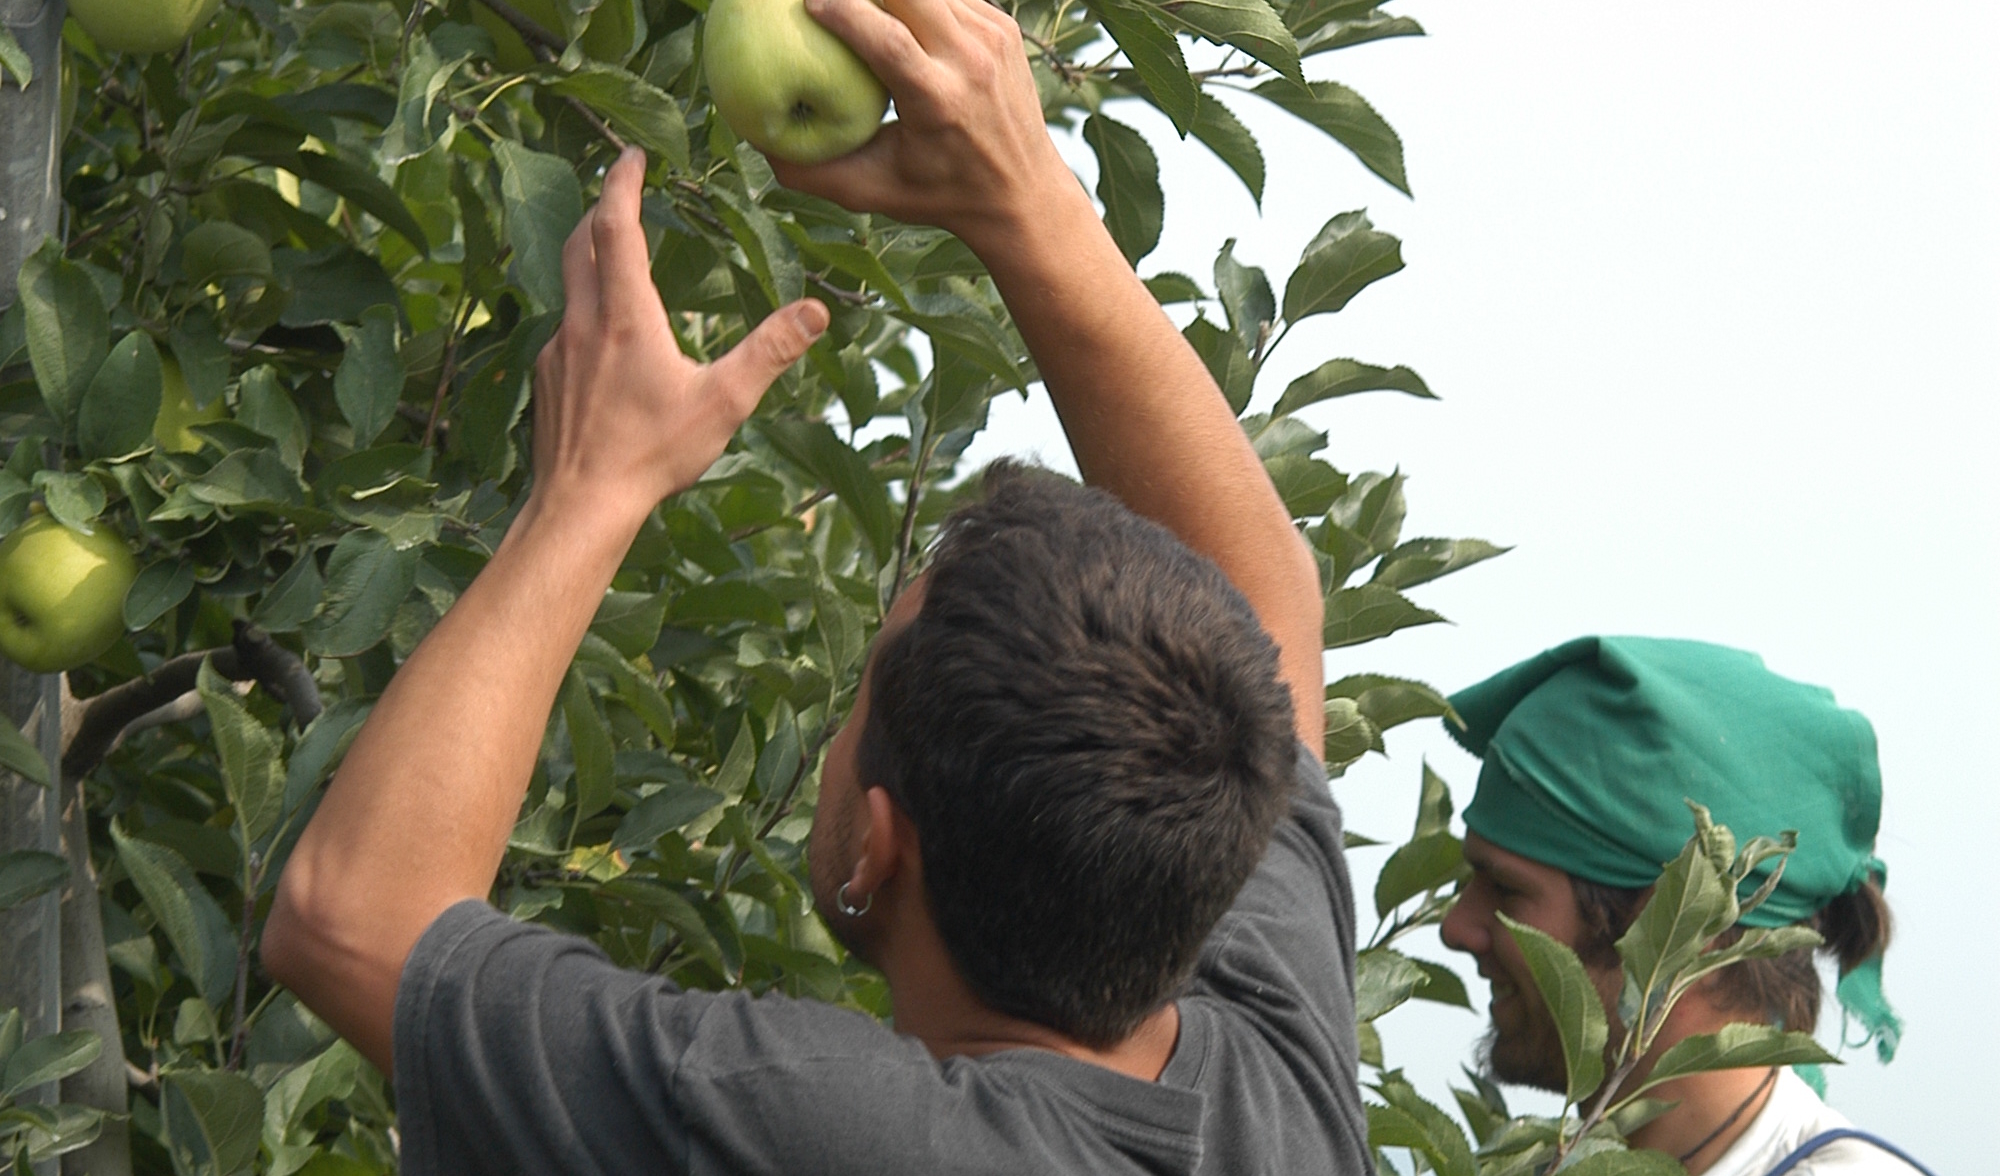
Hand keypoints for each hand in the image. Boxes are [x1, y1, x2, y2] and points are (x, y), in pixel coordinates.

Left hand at [530, 148, 829, 526]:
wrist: (581, 504)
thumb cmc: (652, 453)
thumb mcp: (724, 402)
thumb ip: (769, 352)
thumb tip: (815, 311)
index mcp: (626, 315)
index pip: (616, 227)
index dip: (622, 184)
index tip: (632, 156)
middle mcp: (584, 322)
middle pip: (581, 242)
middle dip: (601, 209)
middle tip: (622, 192)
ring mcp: (557, 349)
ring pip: (568, 285)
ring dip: (590, 259)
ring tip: (616, 258)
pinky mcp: (546, 378)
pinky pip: (563, 330)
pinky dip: (584, 315)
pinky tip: (605, 344)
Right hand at [771, 0, 1077, 250]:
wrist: (1024, 193)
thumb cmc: (938, 195)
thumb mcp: (873, 192)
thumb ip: (812, 171)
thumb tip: (756, 140)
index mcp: (940, 101)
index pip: (889, 38)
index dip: (846, 11)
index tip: (809, 2)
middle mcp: (971, 62)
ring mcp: (993, 38)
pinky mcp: (1003, 26)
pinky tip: (886, 3)